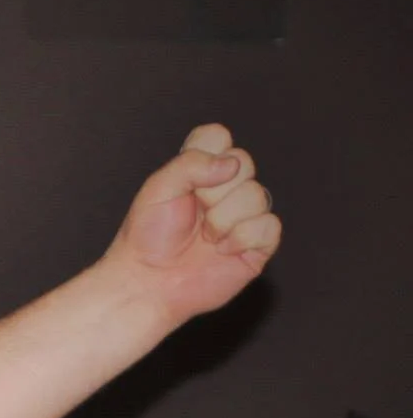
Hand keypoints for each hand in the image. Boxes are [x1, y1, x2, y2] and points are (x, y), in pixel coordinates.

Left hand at [101, 124, 280, 322]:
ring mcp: (243, 215)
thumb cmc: (147, 237)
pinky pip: (269, 226)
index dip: (207, 152)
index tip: (187, 178)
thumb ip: (191, 164)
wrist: (148, 281)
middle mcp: (225, 189)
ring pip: (258, 195)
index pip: (218, 136)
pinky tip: (222, 250)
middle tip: (193, 212)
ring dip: (223, 219)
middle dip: (213, 191)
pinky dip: (242, 238)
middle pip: (243, 162)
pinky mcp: (257, 243)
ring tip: (205, 237)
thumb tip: (231, 164)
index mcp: (199, 171)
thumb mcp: (158, 189)